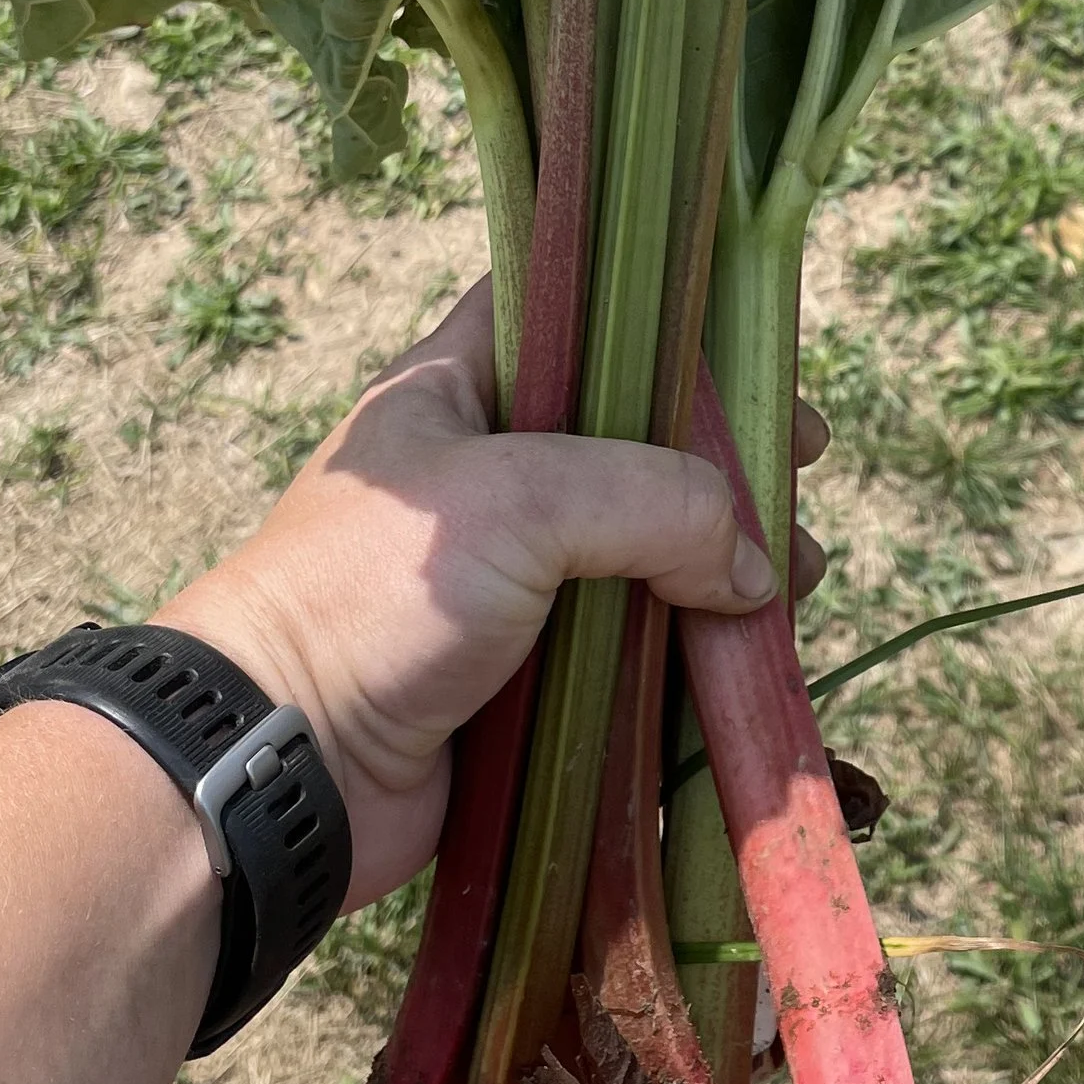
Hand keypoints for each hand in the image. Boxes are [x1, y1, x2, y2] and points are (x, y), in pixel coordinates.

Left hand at [174, 280, 827, 904]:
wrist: (282, 771)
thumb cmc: (373, 598)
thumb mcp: (520, 500)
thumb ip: (657, 502)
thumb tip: (755, 569)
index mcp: (456, 391)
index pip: (569, 313)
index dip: (662, 322)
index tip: (752, 351)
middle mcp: (487, 478)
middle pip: (635, 445)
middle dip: (725, 466)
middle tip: (801, 476)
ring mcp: (509, 584)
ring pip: (648, 558)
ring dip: (728, 572)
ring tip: (790, 593)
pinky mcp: (528, 681)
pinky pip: (634, 657)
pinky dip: (696, 661)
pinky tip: (754, 666)